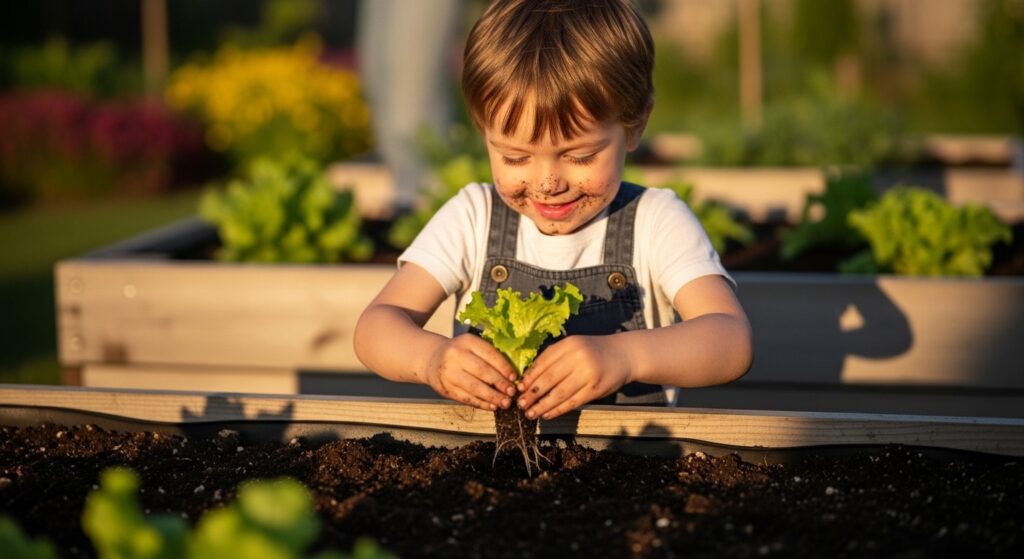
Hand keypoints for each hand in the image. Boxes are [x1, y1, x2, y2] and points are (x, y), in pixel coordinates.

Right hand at [424, 334, 517, 410]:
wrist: (432, 359)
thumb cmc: (460, 353)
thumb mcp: (472, 346)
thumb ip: (490, 356)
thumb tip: (512, 375)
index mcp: (467, 341)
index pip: (489, 354)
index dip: (504, 367)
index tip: (514, 378)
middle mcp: (456, 355)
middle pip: (482, 371)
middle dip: (499, 383)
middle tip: (512, 393)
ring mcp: (449, 372)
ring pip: (474, 387)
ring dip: (492, 397)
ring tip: (505, 403)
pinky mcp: (445, 388)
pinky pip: (466, 398)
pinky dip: (481, 403)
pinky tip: (492, 406)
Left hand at [516, 335, 632, 419]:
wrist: (624, 355)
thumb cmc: (593, 352)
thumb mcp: (574, 346)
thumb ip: (554, 358)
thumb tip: (529, 378)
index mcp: (569, 344)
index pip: (543, 362)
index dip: (529, 377)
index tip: (519, 388)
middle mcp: (578, 357)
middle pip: (549, 379)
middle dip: (532, 393)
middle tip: (520, 404)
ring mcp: (588, 374)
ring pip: (559, 393)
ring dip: (542, 405)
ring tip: (530, 413)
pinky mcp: (595, 389)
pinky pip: (572, 402)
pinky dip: (558, 410)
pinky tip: (547, 415)